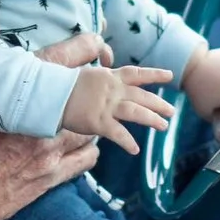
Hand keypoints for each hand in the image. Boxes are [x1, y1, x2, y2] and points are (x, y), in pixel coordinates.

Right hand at [0, 33, 115, 219]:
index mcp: (20, 89)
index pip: (69, 56)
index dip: (89, 45)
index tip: (96, 44)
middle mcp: (43, 117)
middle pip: (88, 91)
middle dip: (93, 84)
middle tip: (88, 81)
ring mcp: (50, 149)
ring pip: (91, 126)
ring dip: (89, 119)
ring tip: (78, 116)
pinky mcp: (50, 177)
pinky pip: (86, 159)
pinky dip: (87, 149)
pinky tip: (78, 146)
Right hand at [61, 61, 175, 154]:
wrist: (48, 94)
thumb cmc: (63, 84)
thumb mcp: (85, 71)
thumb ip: (100, 73)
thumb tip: (107, 69)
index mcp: (110, 77)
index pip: (137, 74)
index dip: (154, 74)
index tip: (169, 75)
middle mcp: (112, 90)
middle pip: (141, 96)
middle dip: (158, 103)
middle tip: (171, 111)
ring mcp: (106, 106)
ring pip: (136, 112)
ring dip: (151, 119)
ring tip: (163, 126)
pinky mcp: (98, 122)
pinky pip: (118, 133)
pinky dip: (127, 142)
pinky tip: (135, 149)